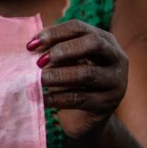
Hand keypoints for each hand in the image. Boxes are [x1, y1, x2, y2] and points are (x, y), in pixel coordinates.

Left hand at [29, 20, 127, 139]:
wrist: (84, 119)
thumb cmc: (72, 84)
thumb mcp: (66, 64)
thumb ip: (54, 52)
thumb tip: (32, 46)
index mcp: (104, 40)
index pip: (80, 28)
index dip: (55, 33)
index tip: (31, 45)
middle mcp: (115, 57)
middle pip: (93, 44)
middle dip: (63, 50)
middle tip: (39, 61)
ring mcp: (115, 81)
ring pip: (87, 73)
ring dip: (58, 75)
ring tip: (38, 80)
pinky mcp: (107, 103)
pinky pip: (80, 98)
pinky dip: (58, 98)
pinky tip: (42, 99)